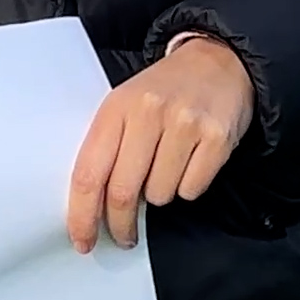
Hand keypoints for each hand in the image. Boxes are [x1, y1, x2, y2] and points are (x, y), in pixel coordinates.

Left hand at [68, 38, 255, 252]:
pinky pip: (191, 190)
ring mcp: (185, 123)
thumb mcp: (126, 104)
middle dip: (121, 224)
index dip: (81, 215)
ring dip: (160, 194)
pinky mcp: (216, 137)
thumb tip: (91, 206)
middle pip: (122, 192)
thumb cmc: (165, 90)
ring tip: (167, 166)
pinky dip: (188, 186)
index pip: (88, 171)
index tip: (83, 240)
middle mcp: (149, 111)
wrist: (218, 60)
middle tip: (124, 235)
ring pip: (159, 195)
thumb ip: (108, 147)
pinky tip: (190, 161)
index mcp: (117, 105)